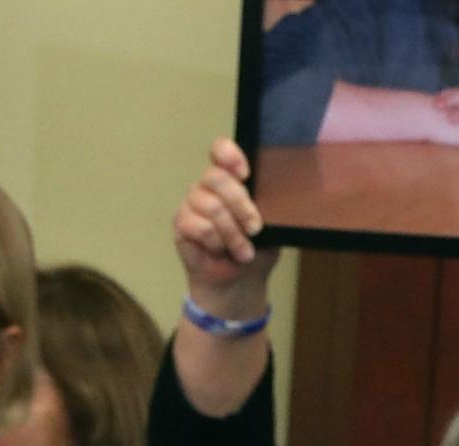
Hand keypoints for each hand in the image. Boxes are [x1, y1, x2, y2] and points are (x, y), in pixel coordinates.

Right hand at [174, 139, 280, 317]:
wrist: (239, 282)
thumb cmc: (255, 249)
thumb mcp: (272, 225)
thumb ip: (270, 206)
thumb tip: (277, 199)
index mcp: (230, 178)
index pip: (219, 150)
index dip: (228, 154)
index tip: (245, 174)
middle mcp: (207, 186)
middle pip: (216, 177)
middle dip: (240, 205)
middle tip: (255, 228)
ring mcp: (192, 204)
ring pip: (211, 206)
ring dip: (232, 233)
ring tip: (244, 251)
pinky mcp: (181, 225)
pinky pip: (199, 227)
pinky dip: (216, 242)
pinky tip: (221, 251)